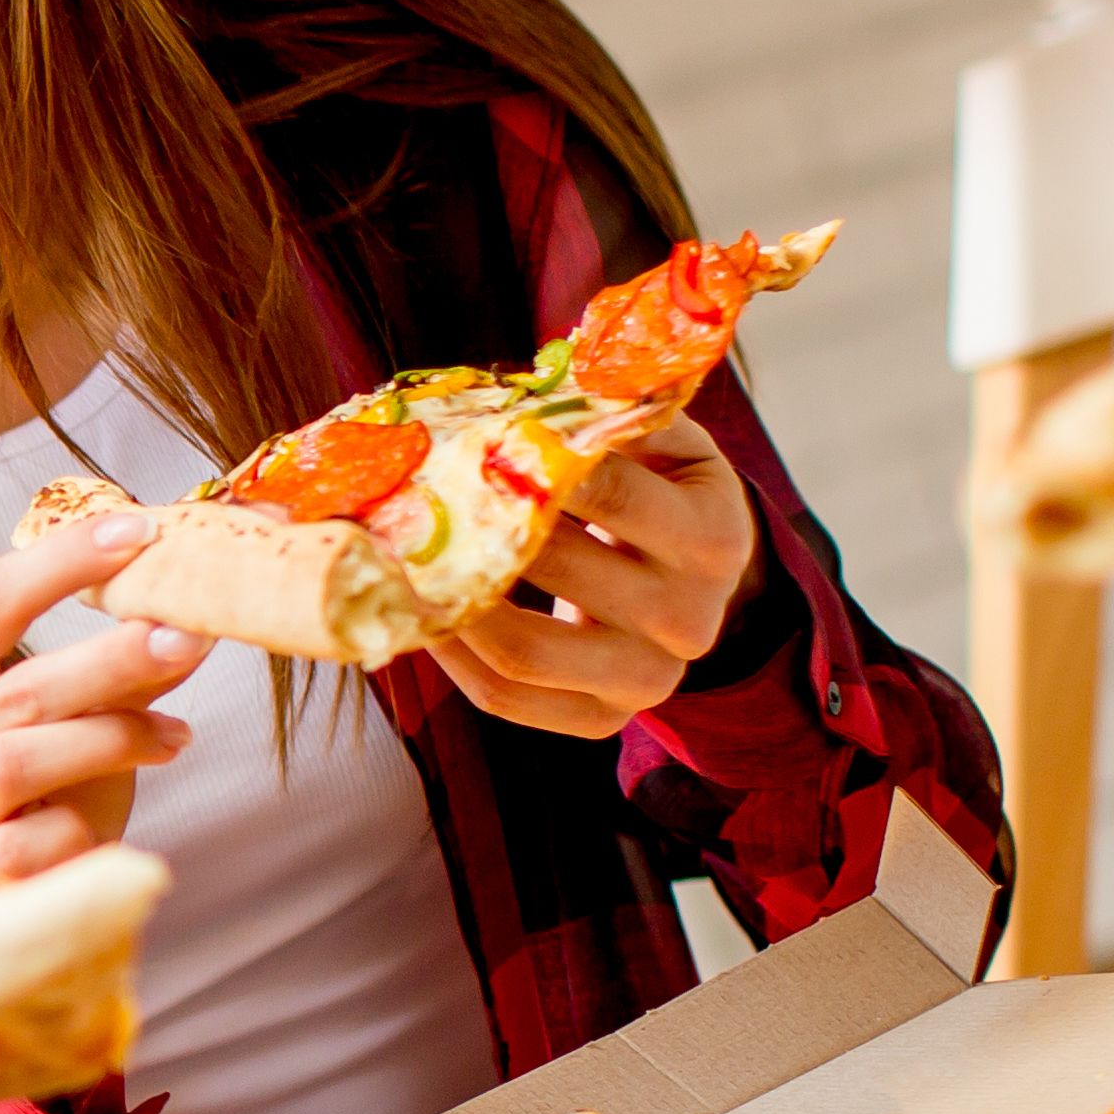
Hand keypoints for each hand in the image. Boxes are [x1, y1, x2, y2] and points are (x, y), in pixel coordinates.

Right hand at [0, 501, 205, 881]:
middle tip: (187, 637)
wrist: (23, 892)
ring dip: (109, 738)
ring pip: (15, 760)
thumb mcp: (78, 712)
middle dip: (110, 658)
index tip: (141, 531)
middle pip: (16, 687)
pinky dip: (82, 825)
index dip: (63, 561)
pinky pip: (28, 842)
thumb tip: (197, 594)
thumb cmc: (47, 790)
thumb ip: (118, 661)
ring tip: (173, 736)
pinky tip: (111, 821)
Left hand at [425, 416, 755, 741]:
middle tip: (409, 494)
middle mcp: (691, 618)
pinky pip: (505, 697)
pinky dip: (451, 659)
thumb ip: (610, 414)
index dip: (533, 464)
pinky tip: (419, 614)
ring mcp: (649, 680)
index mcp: (713, 538)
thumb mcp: (664, 446)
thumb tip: (518, 392)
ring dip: (448, 601)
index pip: (611, 494)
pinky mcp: (604, 721)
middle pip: (559, 568)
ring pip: (523, 650)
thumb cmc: (661, 494)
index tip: (464, 440)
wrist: (693, 584)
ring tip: (400, 558)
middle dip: (478, 526)